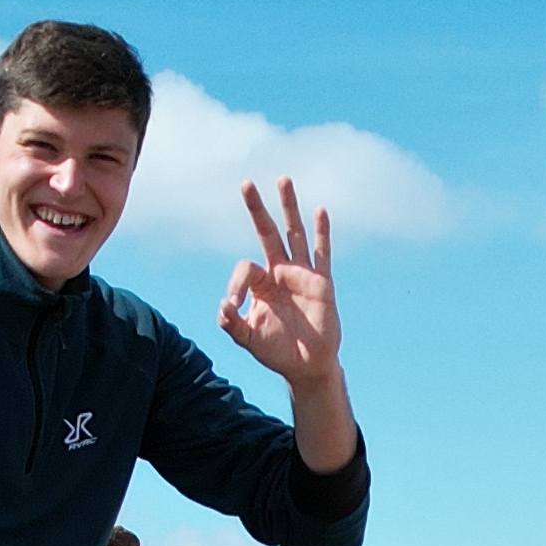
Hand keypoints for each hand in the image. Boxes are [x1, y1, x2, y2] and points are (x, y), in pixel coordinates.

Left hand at [218, 176, 339, 384]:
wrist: (307, 366)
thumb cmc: (277, 352)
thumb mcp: (249, 340)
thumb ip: (233, 325)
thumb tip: (223, 306)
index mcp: (260, 284)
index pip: (245, 267)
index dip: (236, 284)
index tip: (233, 306)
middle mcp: (279, 272)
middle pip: (267, 233)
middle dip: (256, 209)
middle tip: (246, 183)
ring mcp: (301, 275)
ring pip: (294, 234)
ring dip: (288, 207)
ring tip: (283, 180)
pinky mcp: (321, 283)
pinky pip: (321, 254)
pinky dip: (321, 233)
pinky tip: (320, 211)